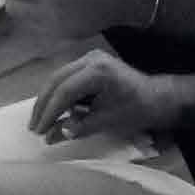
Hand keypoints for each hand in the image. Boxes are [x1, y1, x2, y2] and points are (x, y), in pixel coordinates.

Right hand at [30, 49, 176, 141]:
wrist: (160, 98)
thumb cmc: (138, 110)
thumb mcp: (107, 122)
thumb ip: (77, 127)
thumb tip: (50, 136)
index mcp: (98, 71)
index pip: (64, 92)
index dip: (49, 113)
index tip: (38, 131)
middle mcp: (90, 59)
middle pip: (56, 81)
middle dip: (43, 106)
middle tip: (33, 127)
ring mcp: (89, 58)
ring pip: (58, 78)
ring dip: (47, 99)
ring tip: (39, 120)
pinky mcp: (90, 63)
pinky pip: (66, 78)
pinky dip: (57, 94)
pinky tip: (52, 109)